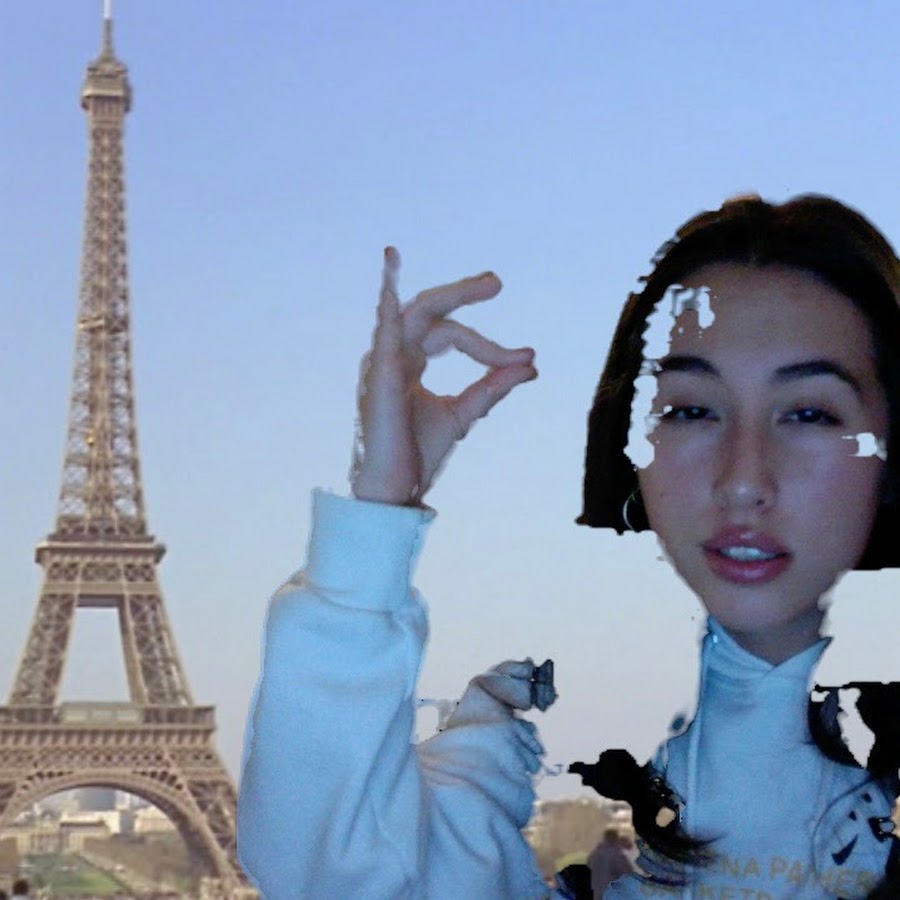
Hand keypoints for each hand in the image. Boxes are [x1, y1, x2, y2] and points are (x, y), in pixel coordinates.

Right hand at [351, 247, 536, 505]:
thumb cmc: (419, 454)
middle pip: (431, 310)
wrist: (397, 489)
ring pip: (417, 311)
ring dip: (452, 294)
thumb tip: (530, 365)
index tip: (526, 356)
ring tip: (487, 284)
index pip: (453, 336)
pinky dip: (387, 296)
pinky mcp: (380, 372)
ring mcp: (384, 360)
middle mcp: (396, 355)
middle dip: (464, 294)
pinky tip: (391, 269)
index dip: (490, 346)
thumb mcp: (465, 412)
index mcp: (411, 362)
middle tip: (497, 283)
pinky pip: (383, 327)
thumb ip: (493, 386)